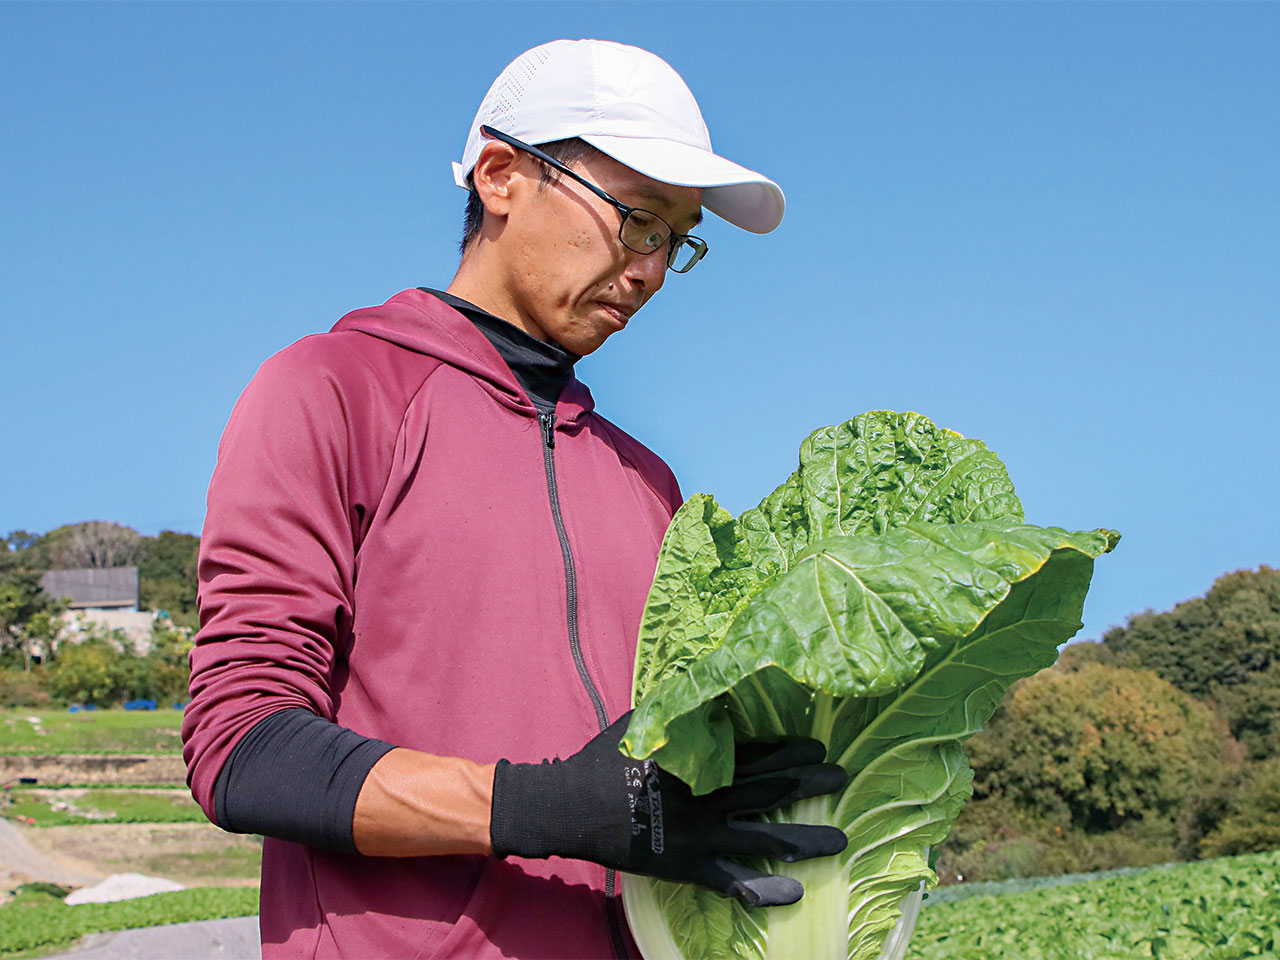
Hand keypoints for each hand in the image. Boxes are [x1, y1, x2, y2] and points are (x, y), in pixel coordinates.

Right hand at [489, 713, 847, 905]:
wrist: (568, 806)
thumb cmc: (604, 759)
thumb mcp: (642, 722)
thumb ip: (678, 708)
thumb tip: (707, 680)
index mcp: (699, 760)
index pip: (757, 753)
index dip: (790, 751)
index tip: (818, 748)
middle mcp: (708, 797)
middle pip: (772, 790)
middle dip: (811, 783)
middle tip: (842, 778)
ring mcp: (701, 836)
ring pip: (765, 839)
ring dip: (806, 839)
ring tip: (840, 839)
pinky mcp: (687, 867)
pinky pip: (733, 883)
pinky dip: (763, 890)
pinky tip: (795, 893)